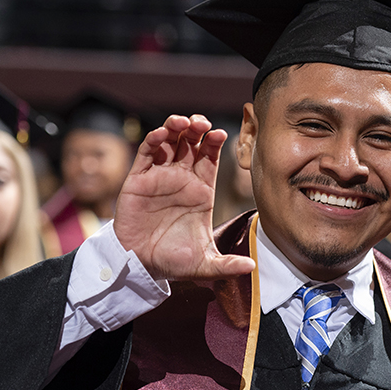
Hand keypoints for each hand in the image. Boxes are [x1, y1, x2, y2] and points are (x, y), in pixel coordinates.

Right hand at [114, 114, 256, 281]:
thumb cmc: (173, 261)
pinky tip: (162, 134)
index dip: (215, 143)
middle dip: (197, 128)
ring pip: (169, 141)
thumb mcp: (204, 265)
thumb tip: (252, 268)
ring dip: (175, 126)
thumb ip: (227, 264)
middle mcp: (181, 179)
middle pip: (192, 143)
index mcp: (200, 191)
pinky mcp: (138, 179)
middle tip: (201, 123)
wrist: (140, 266)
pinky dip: (154, 139)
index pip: (210, 158)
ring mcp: (159, 176)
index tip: (220, 134)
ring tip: (183, 122)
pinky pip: (147, 153)